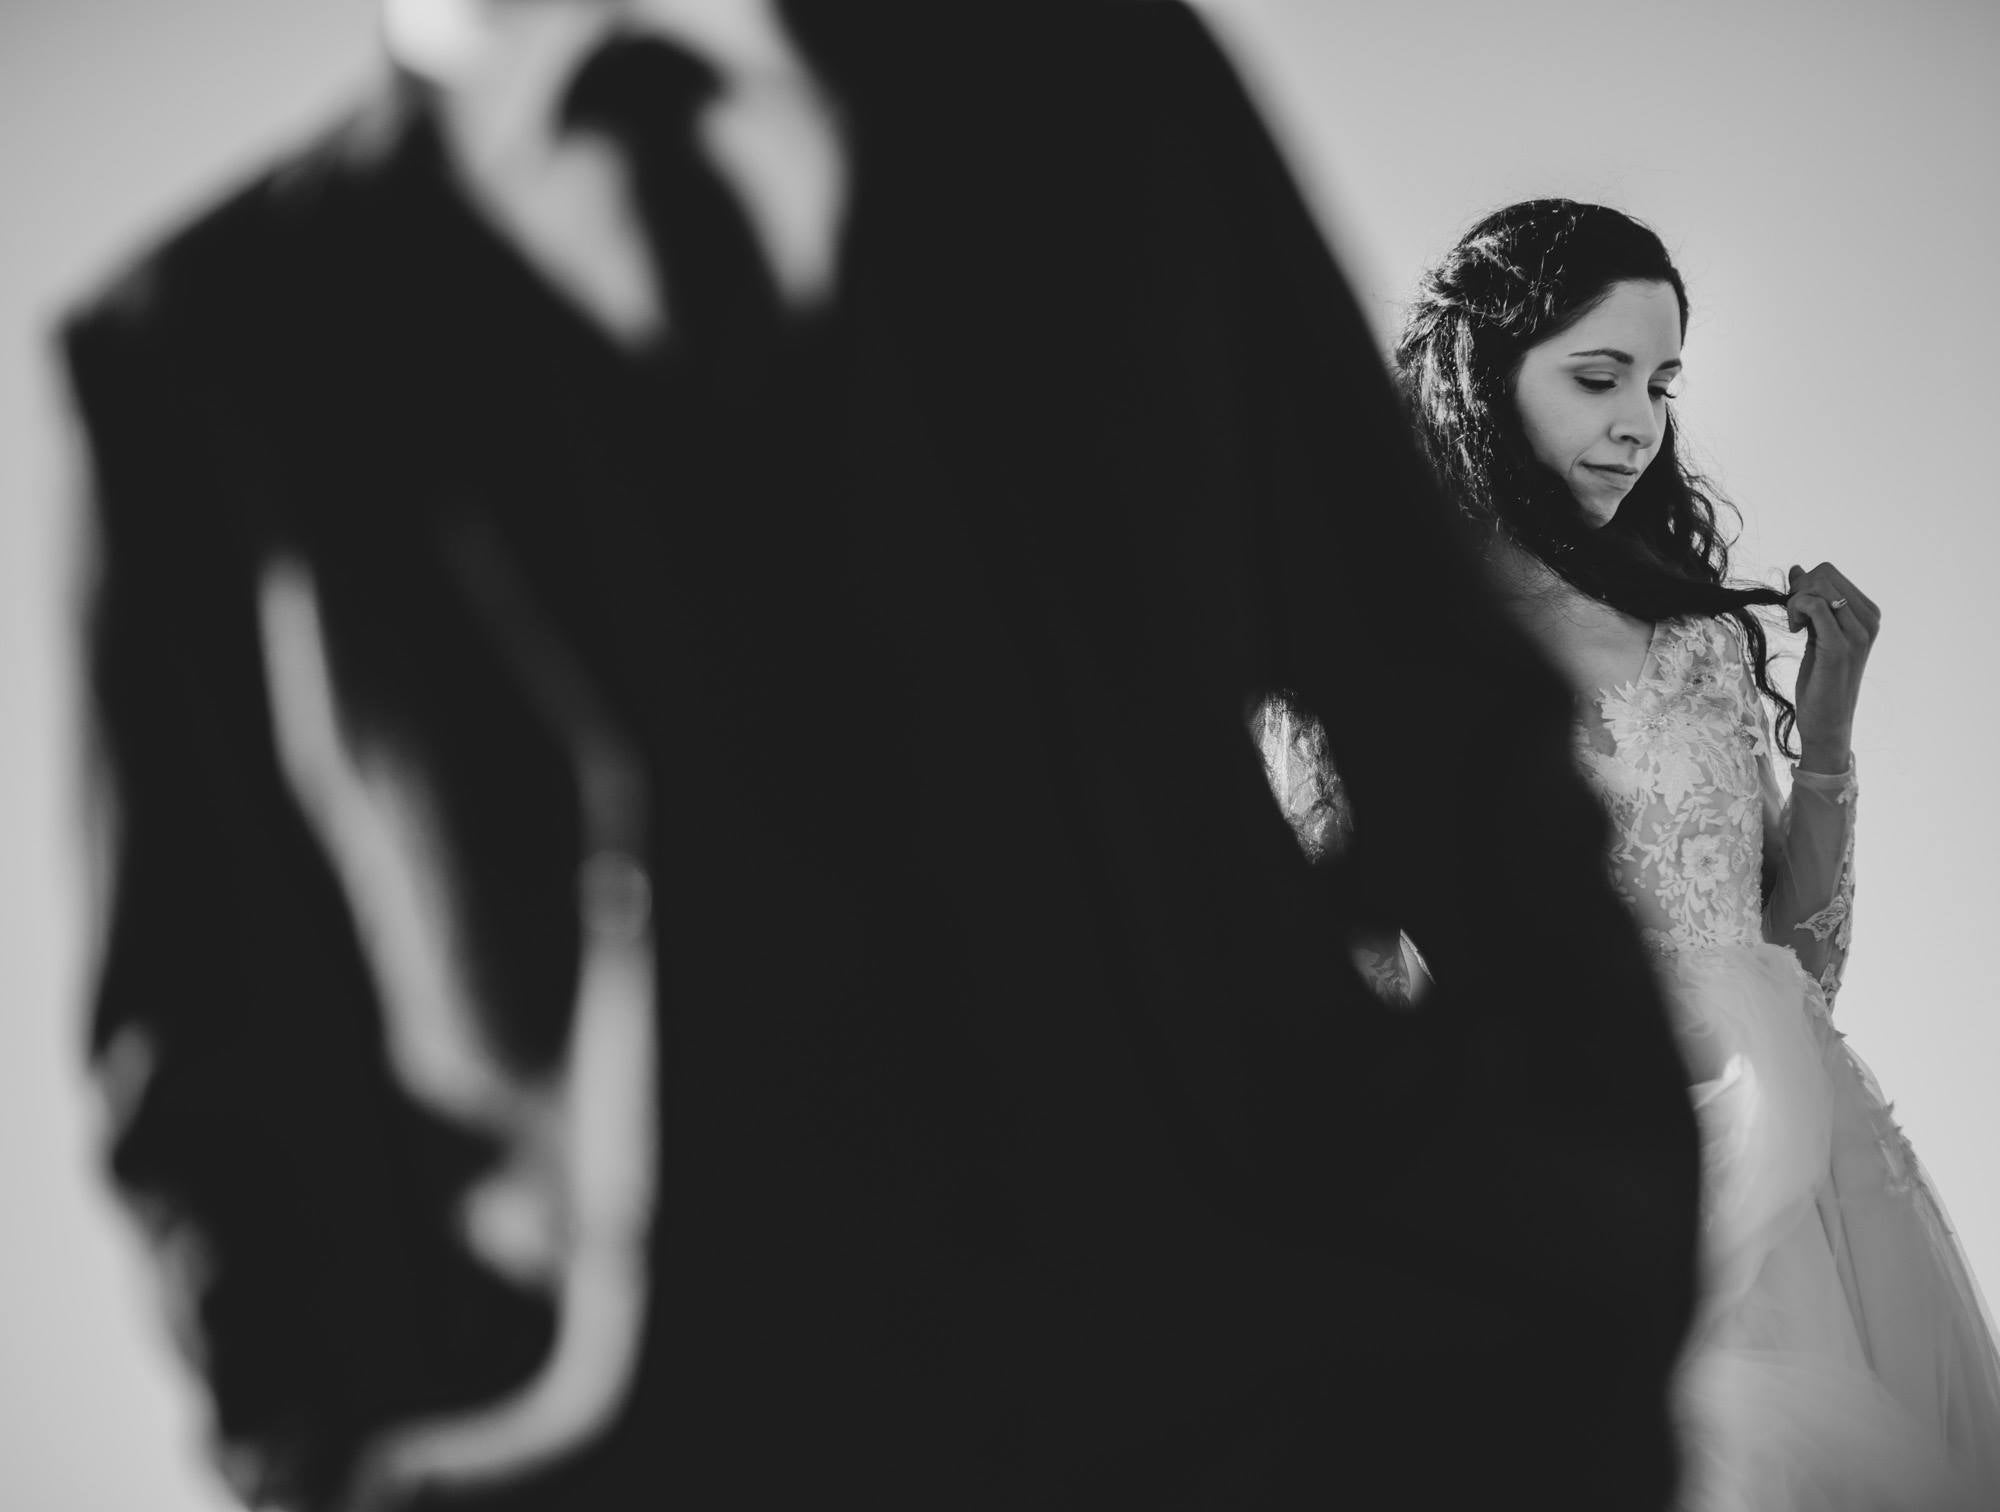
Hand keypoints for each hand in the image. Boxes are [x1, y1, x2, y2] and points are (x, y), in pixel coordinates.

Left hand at [1786, 561, 1878, 771]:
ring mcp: (1858, 633)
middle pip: (1824, 573)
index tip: (1797, 611)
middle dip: (1798, 590)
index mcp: (1868, 614)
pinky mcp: (1839, 647)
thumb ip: (1810, 601)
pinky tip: (1796, 629)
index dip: (1803, 586)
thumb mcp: (1816, 633)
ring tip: (1797, 627)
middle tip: (1794, 619)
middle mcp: (1869, 620)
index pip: (1829, 572)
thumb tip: (1797, 569)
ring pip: (1819, 586)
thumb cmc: (1820, 679)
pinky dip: (1796, 610)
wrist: (1828, 721)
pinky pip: (1815, 606)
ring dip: (1795, 602)